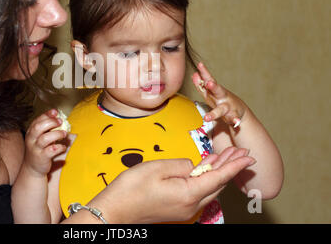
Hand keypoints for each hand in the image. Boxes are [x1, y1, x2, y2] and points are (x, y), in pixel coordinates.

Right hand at [24, 109, 67, 175]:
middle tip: (60, 121)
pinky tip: (63, 147)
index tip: (55, 111)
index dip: (46, 115)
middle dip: (50, 122)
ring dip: (56, 134)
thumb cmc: (39, 149)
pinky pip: (51, 151)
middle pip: (38, 128)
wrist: (32, 168)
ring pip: (45, 139)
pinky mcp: (41, 158)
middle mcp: (31, 139)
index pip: (37, 120)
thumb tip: (60, 119)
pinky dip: (59, 147)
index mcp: (31, 132)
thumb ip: (48, 129)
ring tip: (64, 134)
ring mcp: (36, 149)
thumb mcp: (40, 137)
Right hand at [82, 147, 254, 223]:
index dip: (235, 165)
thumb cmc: (131, 190)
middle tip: (241, 151)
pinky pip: (198, 191)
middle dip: (230, 166)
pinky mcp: (177, 208)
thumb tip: (193, 165)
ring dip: (219, 171)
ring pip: (209, 187)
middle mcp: (191, 205)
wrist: (114, 212)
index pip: (219, 176)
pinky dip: (205, 178)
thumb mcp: (156, 168)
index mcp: (188, 194)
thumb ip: (181, 164)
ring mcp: (184, 208)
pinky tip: (206, 168)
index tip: (249, 156)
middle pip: (217, 183)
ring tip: (228, 156)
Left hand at [192, 62, 246, 127]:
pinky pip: (234, 119)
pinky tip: (236, 122)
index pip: (208, 80)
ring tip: (207, 118)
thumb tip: (194, 74)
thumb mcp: (210, 92)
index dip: (204, 72)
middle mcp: (221, 97)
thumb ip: (201, 85)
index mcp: (214, 91)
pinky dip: (235, 120)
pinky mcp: (233, 116)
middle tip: (209, 83)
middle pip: (217, 90)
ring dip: (214, 113)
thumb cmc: (220, 100)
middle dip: (213, 87)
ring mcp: (227, 107)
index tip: (200, 65)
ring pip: (221, 110)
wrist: (239, 111)